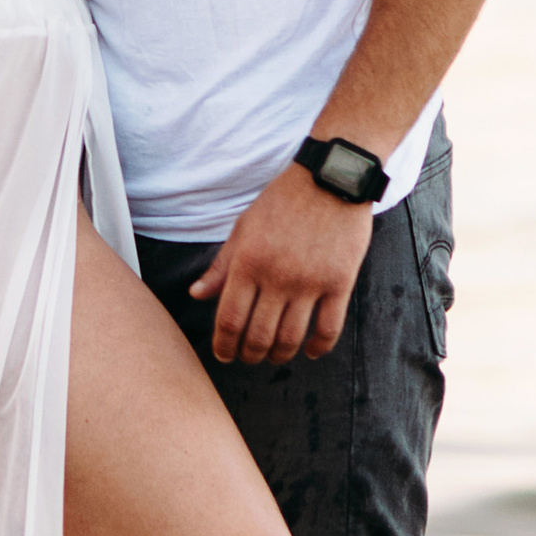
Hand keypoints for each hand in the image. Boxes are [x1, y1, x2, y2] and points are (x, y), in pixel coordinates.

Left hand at [188, 158, 371, 364]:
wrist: (331, 178)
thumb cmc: (283, 201)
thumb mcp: (244, 227)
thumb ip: (221, 265)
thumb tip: (196, 294)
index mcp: (248, 262)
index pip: (229, 319)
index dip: (224, 345)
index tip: (224, 355)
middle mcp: (277, 276)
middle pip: (258, 336)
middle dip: (250, 354)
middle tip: (249, 357)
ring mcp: (310, 282)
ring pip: (291, 338)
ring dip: (280, 355)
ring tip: (276, 355)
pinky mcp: (340, 282)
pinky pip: (328, 328)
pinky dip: (318, 347)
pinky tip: (310, 351)